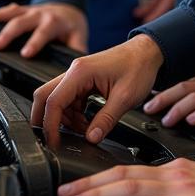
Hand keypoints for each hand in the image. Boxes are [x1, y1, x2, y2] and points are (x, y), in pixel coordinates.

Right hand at [0, 2, 87, 56]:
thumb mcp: (78, 38)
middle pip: (24, 22)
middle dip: (10, 33)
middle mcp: (42, 15)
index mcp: (56, 23)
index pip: (44, 32)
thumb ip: (75, 52)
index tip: (25, 53)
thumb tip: (73, 71)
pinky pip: (9, 10)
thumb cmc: (72, 28)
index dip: (35, 42)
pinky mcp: (23, 10)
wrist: (70, 10)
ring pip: (14, 13)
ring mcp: (31, 11)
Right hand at [31, 34, 163, 147]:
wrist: (148, 52)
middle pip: (46, 97)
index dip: (50, 125)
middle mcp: (74, 71)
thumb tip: (91, 139)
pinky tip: (87, 123)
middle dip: (47, 120)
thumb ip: (106, 120)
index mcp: (80, 72)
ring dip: (65, 119)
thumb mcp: (125, 98)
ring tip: (84, 130)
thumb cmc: (139, 67)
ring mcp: (78, 75)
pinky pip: (70, 99)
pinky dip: (74, 114)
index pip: (53, 101)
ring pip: (57, 100)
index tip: (54, 143)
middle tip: (56, 140)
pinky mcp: (84, 80)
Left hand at [58, 159, 194, 195]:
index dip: (100, 177)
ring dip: (98, 193)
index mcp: (175, 170)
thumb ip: (174, 194)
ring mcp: (181, 190)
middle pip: (122, 175)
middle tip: (64, 191)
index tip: (79, 185)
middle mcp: (174, 175)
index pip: (129, 170)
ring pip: (131, 187)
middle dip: (89, 183)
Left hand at [143, 76, 194, 131]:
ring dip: (179, 108)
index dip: (162, 94)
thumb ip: (191, 103)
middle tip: (150, 110)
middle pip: (183, 88)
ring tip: (167, 120)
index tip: (146, 104)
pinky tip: (191, 121)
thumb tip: (165, 111)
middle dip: (164, 99)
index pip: (179, 86)